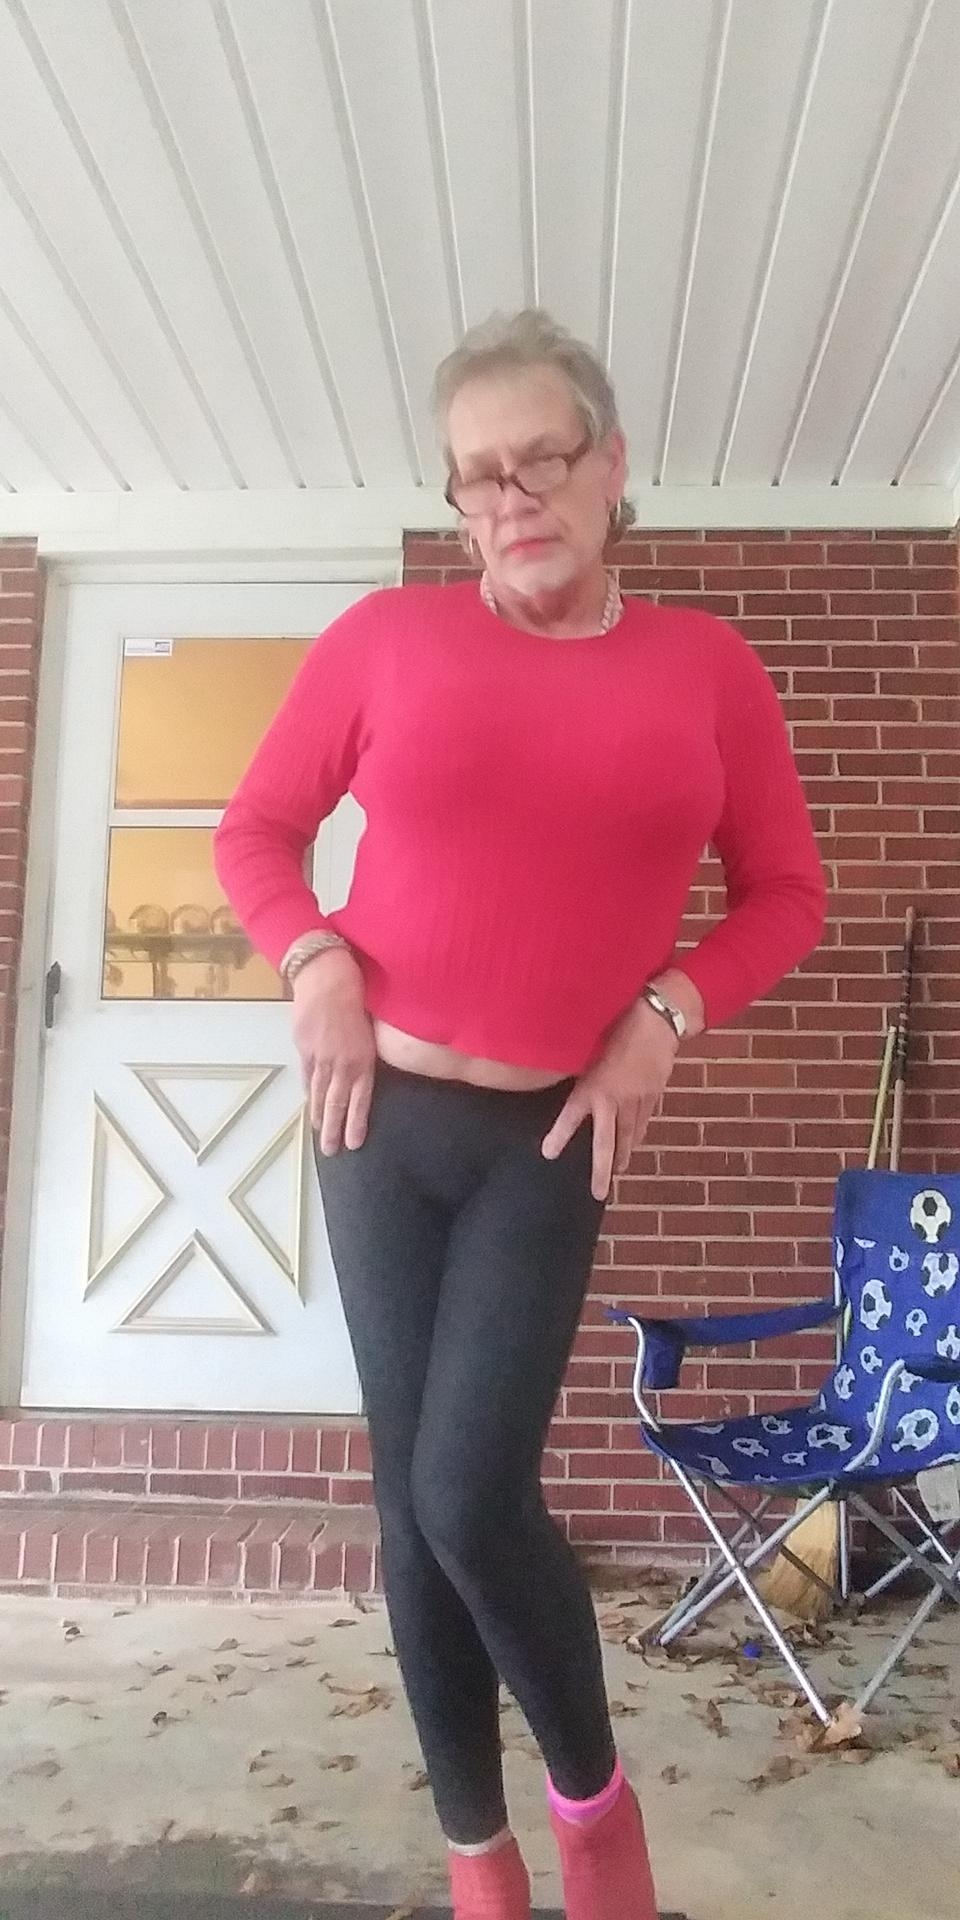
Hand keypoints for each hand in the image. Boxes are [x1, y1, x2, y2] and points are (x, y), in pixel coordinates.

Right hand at [291, 948, 376, 1154]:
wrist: (327, 976)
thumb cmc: (359, 994)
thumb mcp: (373, 1026)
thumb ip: (368, 1050)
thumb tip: (367, 1067)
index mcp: (363, 1058)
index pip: (360, 1099)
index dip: (356, 1122)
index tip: (354, 1143)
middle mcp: (341, 1062)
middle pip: (336, 1102)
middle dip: (333, 1129)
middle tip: (331, 1151)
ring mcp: (320, 1056)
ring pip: (319, 1093)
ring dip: (319, 1116)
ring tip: (319, 1134)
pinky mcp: (304, 1047)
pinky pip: (307, 1074)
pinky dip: (308, 1091)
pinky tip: (309, 1103)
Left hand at [541, 1001, 679, 1200]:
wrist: (658, 1022)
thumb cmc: (619, 1026)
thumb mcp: (591, 1046)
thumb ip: (580, 1068)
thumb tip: (564, 1076)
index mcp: (594, 1086)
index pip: (571, 1117)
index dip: (559, 1135)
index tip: (548, 1154)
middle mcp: (614, 1099)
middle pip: (607, 1143)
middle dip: (602, 1170)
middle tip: (598, 1193)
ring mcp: (637, 1100)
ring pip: (628, 1135)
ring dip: (623, 1155)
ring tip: (619, 1172)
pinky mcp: (653, 1095)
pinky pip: (643, 1120)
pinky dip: (638, 1133)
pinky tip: (635, 1143)